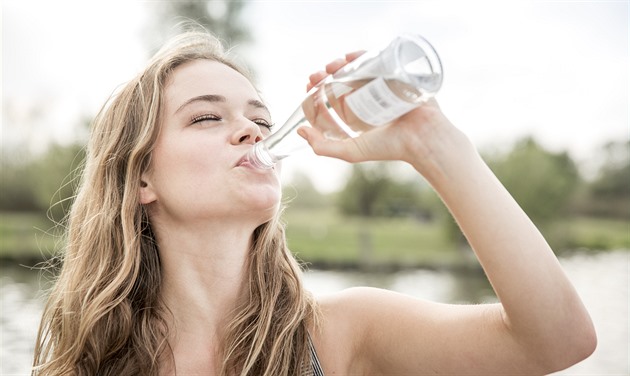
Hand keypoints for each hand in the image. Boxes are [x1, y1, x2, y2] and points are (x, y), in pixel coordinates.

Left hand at [297, 52, 458, 174]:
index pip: (332, 102)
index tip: (309, 87)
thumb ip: (323, 147)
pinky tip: (349, 57)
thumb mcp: (351, 151)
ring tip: (331, 66)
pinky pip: (376, 61)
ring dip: (340, 65)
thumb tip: (300, 131)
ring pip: (356, 71)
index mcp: (358, 118)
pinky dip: (362, 56)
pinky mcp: (395, 77)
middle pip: (342, 83)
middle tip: (317, 75)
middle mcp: (368, 102)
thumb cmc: (390, 147)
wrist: (422, 137)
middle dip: (326, 77)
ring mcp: (382, 88)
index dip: (318, 94)